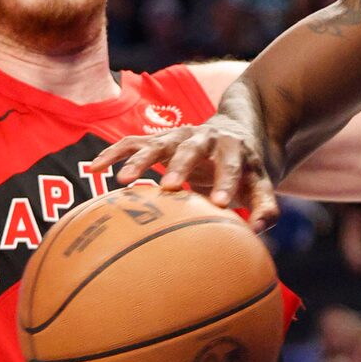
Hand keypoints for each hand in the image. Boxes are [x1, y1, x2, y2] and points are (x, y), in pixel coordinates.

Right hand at [88, 114, 278, 230]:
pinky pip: (133, 142)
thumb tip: (261, 230)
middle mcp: (206, 137)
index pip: (231, 164)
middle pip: (192, 148)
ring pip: (158, 142)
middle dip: (181, 166)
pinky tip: (95, 167)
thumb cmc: (247, 170)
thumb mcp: (261, 184)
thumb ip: (265, 207)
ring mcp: (180, 136)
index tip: (219, 203)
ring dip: (141, 159)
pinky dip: (114, 152)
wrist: (237, 131)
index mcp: (234, 149)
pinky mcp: (160, 139)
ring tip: (123, 180)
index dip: (225, 181)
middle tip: (169, 187)